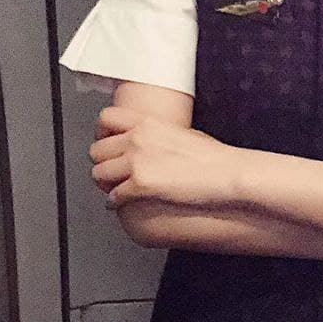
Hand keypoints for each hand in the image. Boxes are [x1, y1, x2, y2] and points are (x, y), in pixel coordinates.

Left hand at [88, 106, 240, 208]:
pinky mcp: (139, 185)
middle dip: (102, 162)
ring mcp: (136, 161)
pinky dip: (114, 202)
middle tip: (109, 171)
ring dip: (105, 183)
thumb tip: (154, 144)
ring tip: (113, 189)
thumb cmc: (214, 158)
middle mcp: (137, 139)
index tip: (106, 143)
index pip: (106, 118)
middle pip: (96, 149)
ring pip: (98, 173)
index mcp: (148, 122)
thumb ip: (160, 135)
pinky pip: (112, 195)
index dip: (102, 133)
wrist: (225, 174)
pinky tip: (120, 203)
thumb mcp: (184, 134)